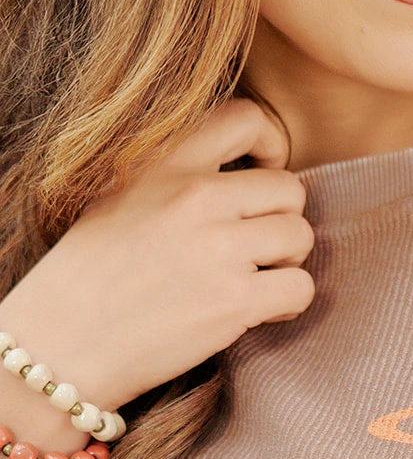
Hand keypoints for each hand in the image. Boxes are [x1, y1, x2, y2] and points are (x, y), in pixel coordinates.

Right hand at [0, 96, 315, 416]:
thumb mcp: (118, 193)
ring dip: (288, 261)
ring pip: (300, 236)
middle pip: (289, 189)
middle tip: (256, 248)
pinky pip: (301, 287)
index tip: (261, 174)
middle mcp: (197, 196)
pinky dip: (290, 303)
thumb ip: (174, 174)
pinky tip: (261, 312)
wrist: (65, 340)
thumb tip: (237, 173)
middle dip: (281, 219)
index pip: (248, 118)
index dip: (271, 147)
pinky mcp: (235, 300)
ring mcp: (219, 248)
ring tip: (256, 280)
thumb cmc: (89, 273)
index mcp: (166, 161)